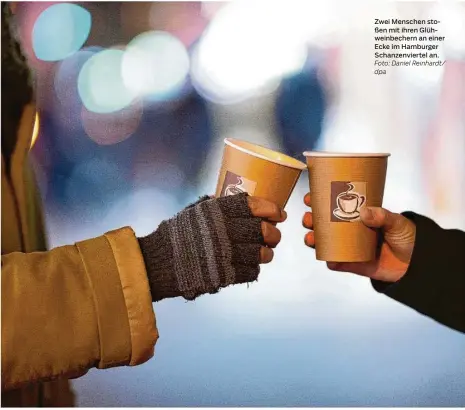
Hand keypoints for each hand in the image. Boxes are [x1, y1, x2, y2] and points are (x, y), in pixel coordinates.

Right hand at [140, 193, 285, 301]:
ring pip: (262, 253)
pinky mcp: (226, 275)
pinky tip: (249, 265)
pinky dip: (254, 269)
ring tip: (263, 252)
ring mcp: (227, 254)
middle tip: (272, 235)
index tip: (279, 214)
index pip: (256, 206)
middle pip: (264, 231)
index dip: (273, 209)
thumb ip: (216, 206)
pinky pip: (252, 272)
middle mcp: (226, 230)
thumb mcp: (194, 212)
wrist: (158, 262)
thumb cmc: (176, 234)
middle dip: (273, 234)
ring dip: (266, 253)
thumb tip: (234, 199)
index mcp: (219, 211)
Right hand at [302, 193, 415, 282]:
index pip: (333, 205)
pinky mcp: (354, 264)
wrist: (419, 263)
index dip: (319, 201)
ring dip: (313, 240)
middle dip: (310, 220)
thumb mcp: (397, 222)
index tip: (310, 197)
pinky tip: (326, 257)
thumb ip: (382, 216)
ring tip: (311, 238)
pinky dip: (330, 261)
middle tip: (308, 218)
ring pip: (325, 242)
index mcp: (357, 216)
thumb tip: (364, 212)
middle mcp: (349, 230)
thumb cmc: (408, 237)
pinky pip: (337, 263)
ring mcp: (349, 247)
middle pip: (323, 224)